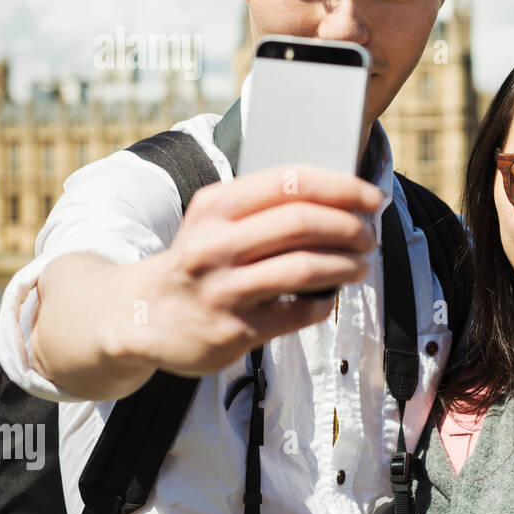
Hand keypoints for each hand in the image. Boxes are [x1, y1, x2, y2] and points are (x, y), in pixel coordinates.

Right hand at [104, 163, 381, 376]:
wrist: (141, 317)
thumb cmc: (198, 260)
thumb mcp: (214, 221)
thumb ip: (264, 208)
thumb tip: (341, 200)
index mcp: (214, 207)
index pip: (288, 182)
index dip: (341, 187)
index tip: (371, 197)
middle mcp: (214, 245)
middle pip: (302, 222)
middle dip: (349, 227)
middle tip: (368, 236)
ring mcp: (223, 290)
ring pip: (305, 267)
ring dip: (346, 264)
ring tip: (360, 265)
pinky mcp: (234, 331)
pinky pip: (299, 312)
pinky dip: (324, 302)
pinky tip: (329, 297)